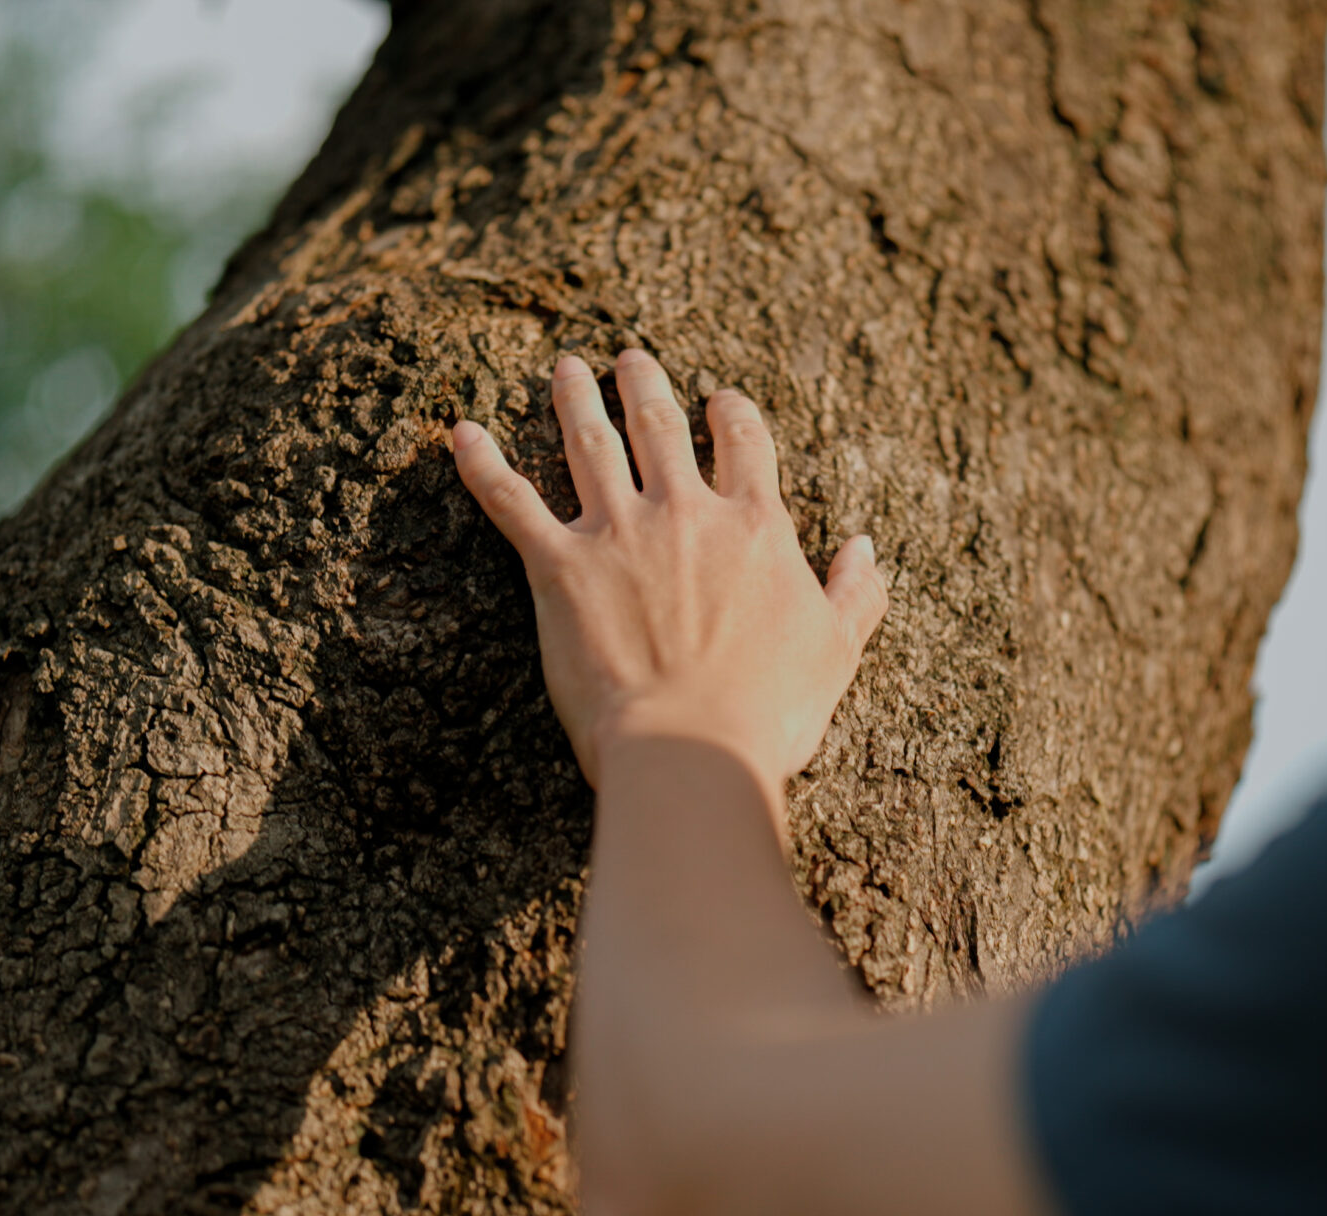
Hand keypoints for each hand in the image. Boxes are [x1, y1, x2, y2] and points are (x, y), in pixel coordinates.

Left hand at [451, 349, 888, 795]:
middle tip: (628, 357)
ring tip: (565, 369)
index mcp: (755, 527)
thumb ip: (856, 593)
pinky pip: (511, 501)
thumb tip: (866, 549)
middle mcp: (684, 512)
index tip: (719, 399)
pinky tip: (461, 432)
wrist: (690, 746)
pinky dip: (481, 464)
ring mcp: (618, 534)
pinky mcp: (558, 567)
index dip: (731, 413)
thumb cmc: (769, 711)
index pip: (745, 444)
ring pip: (591, 444)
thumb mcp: (837, 651)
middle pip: (660, 427)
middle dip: (643, 384)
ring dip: (574, 401)